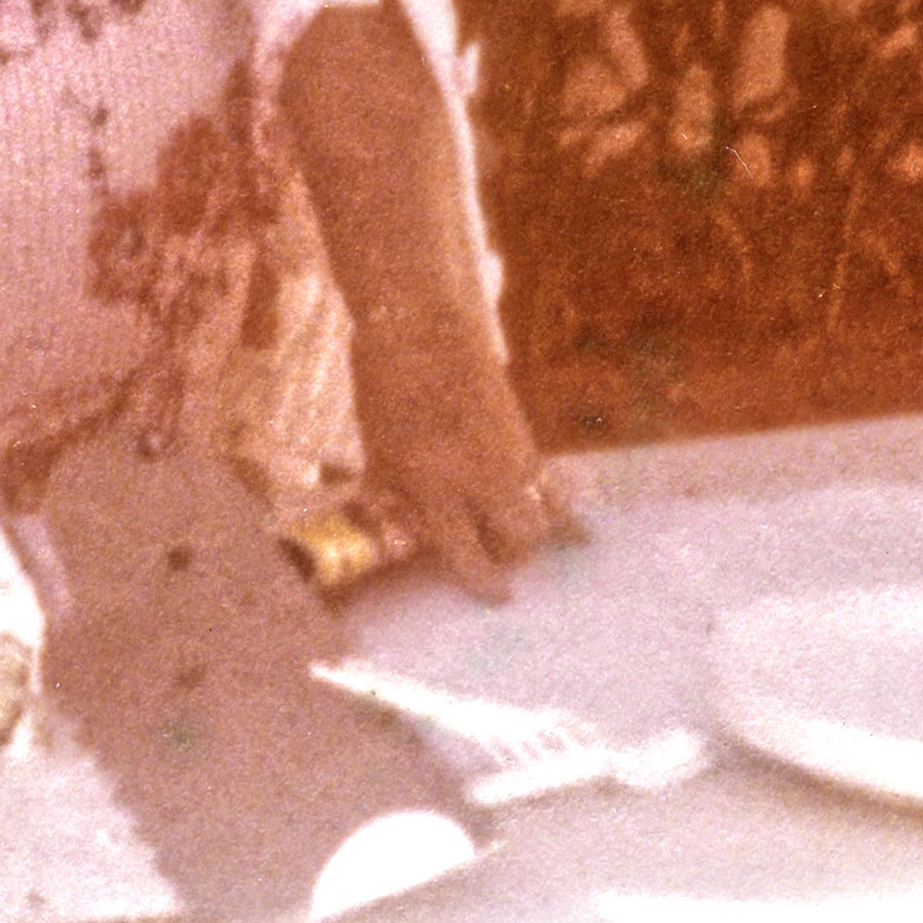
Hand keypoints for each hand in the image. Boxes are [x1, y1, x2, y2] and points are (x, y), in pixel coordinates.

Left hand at [347, 310, 568, 601]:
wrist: (424, 325)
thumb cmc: (386, 385)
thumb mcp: (377, 445)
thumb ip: (392, 492)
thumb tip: (400, 527)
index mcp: (435, 487)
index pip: (468, 553)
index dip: (485, 582)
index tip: (498, 596)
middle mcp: (480, 478)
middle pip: (520, 539)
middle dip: (513, 556)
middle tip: (496, 555)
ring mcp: (510, 454)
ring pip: (542, 512)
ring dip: (531, 528)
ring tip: (513, 529)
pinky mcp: (525, 432)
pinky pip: (546, 481)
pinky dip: (546, 497)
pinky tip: (544, 503)